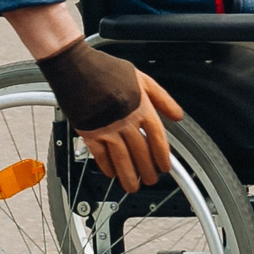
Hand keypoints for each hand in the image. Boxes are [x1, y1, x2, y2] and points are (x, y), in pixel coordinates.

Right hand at [77, 69, 182, 194]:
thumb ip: (162, 98)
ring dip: (129, 176)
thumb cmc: (106, 69)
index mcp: (140, 106)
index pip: (157, 138)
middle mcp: (125, 120)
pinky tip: (112, 173)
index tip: (165, 166)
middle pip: (141, 152)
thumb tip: (177, 116)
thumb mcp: (141, 78)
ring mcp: (106, 128)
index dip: (163, 155)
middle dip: (147, 170)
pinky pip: (100, 156)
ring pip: (122, 159)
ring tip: (133, 186)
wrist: (76, 67)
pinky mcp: (88, 132)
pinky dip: (107, 167)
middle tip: (150, 179)